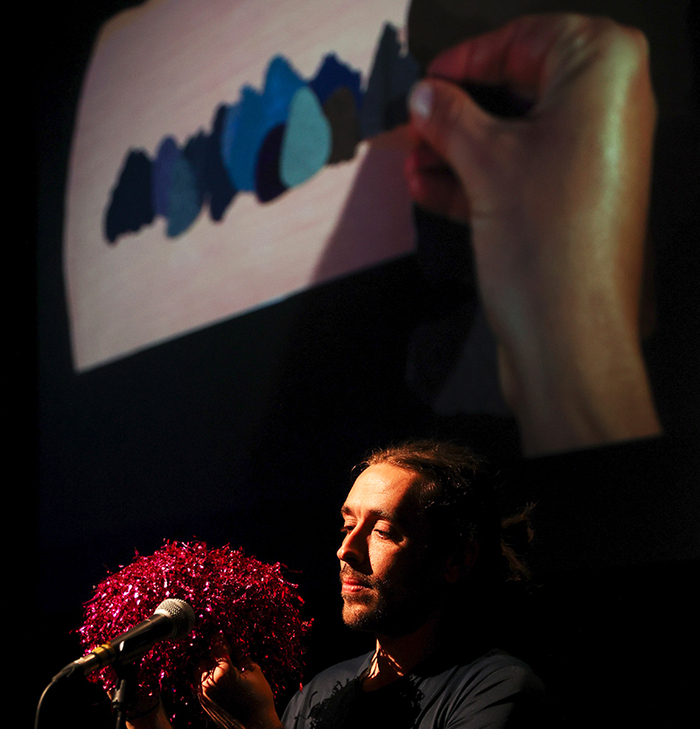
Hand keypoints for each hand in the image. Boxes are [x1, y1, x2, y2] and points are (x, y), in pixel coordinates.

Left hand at [198, 642, 280, 728]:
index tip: (220, 634)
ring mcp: (203, 694)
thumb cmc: (259, 700)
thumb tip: (235, 647)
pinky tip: (218, 678)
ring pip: (199, 671)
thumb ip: (242, 657)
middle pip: (204, 658)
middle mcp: (208, 683)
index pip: (217, 648)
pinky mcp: (203, 704)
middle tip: (224, 652)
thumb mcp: (255, 673)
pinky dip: (206, 679)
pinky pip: (199, 685)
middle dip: (213, 654)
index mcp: (222, 672)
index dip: (220, 639)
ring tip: (220, 665)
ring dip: (207, 666)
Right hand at [405, 14, 660, 453]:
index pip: (526, 38)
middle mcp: (610, 110)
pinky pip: (522, 175)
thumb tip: (426, 95)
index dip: (468, 59)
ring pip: (516, 136)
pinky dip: (478, 179)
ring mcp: (595, 160)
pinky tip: (431, 189)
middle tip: (415, 122)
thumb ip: (450, 117)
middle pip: (521, 89)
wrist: (568, 339)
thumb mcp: (483, 163)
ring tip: (414, 160)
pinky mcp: (576, 204)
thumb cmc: (550, 247)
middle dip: (460, 111)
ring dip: (459, 149)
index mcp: (604, 71)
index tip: (427, 79)